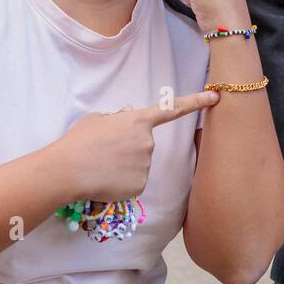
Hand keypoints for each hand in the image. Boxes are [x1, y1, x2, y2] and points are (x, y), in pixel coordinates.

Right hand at [50, 91, 218, 203]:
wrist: (67, 170)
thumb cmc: (79, 141)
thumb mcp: (97, 119)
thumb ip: (119, 118)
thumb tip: (129, 115)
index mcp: (138, 121)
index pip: (172, 109)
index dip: (195, 102)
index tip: (216, 96)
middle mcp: (148, 142)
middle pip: (144, 145)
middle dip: (128, 148)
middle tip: (103, 152)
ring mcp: (146, 165)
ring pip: (138, 165)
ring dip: (123, 166)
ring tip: (101, 165)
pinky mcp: (140, 186)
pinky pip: (133, 183)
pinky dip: (120, 183)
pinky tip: (105, 180)